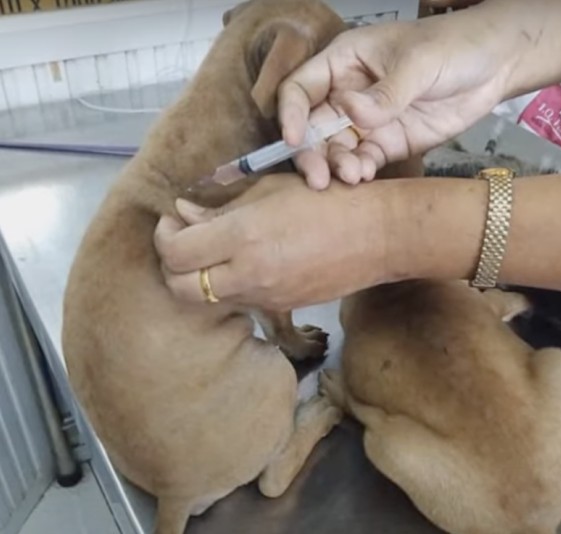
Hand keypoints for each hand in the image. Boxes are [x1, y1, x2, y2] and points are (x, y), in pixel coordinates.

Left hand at [154, 174, 391, 310]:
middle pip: (179, 288)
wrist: (377, 236)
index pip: (176, 252)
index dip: (164, 236)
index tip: (174, 220)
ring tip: (213, 252)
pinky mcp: (280, 308)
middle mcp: (247, 274)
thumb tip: (184, 215)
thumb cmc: (325, 199)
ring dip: (197, 278)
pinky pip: (238, 302)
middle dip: (171, 265)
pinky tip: (243, 264)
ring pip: (206, 301)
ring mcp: (264, 297)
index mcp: (242, 236)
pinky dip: (227, 287)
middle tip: (183, 241)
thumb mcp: (269, 190)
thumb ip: (221, 208)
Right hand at [279, 6, 515, 188]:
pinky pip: (362, 162)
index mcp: (343, 63)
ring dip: (336, 167)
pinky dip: (359, 172)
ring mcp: (366, 123)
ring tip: (353, 176)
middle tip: (317, 178)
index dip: (290, 114)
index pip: (300, 88)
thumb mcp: (419, 62)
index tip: (292, 139)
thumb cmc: (453, 45)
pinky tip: (365, 177)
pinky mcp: (386, 144)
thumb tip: (351, 112)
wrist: (496, 66)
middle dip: (311, 154)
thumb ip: (386, 91)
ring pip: (335, 150)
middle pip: (313, 128)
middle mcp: (346, 95)